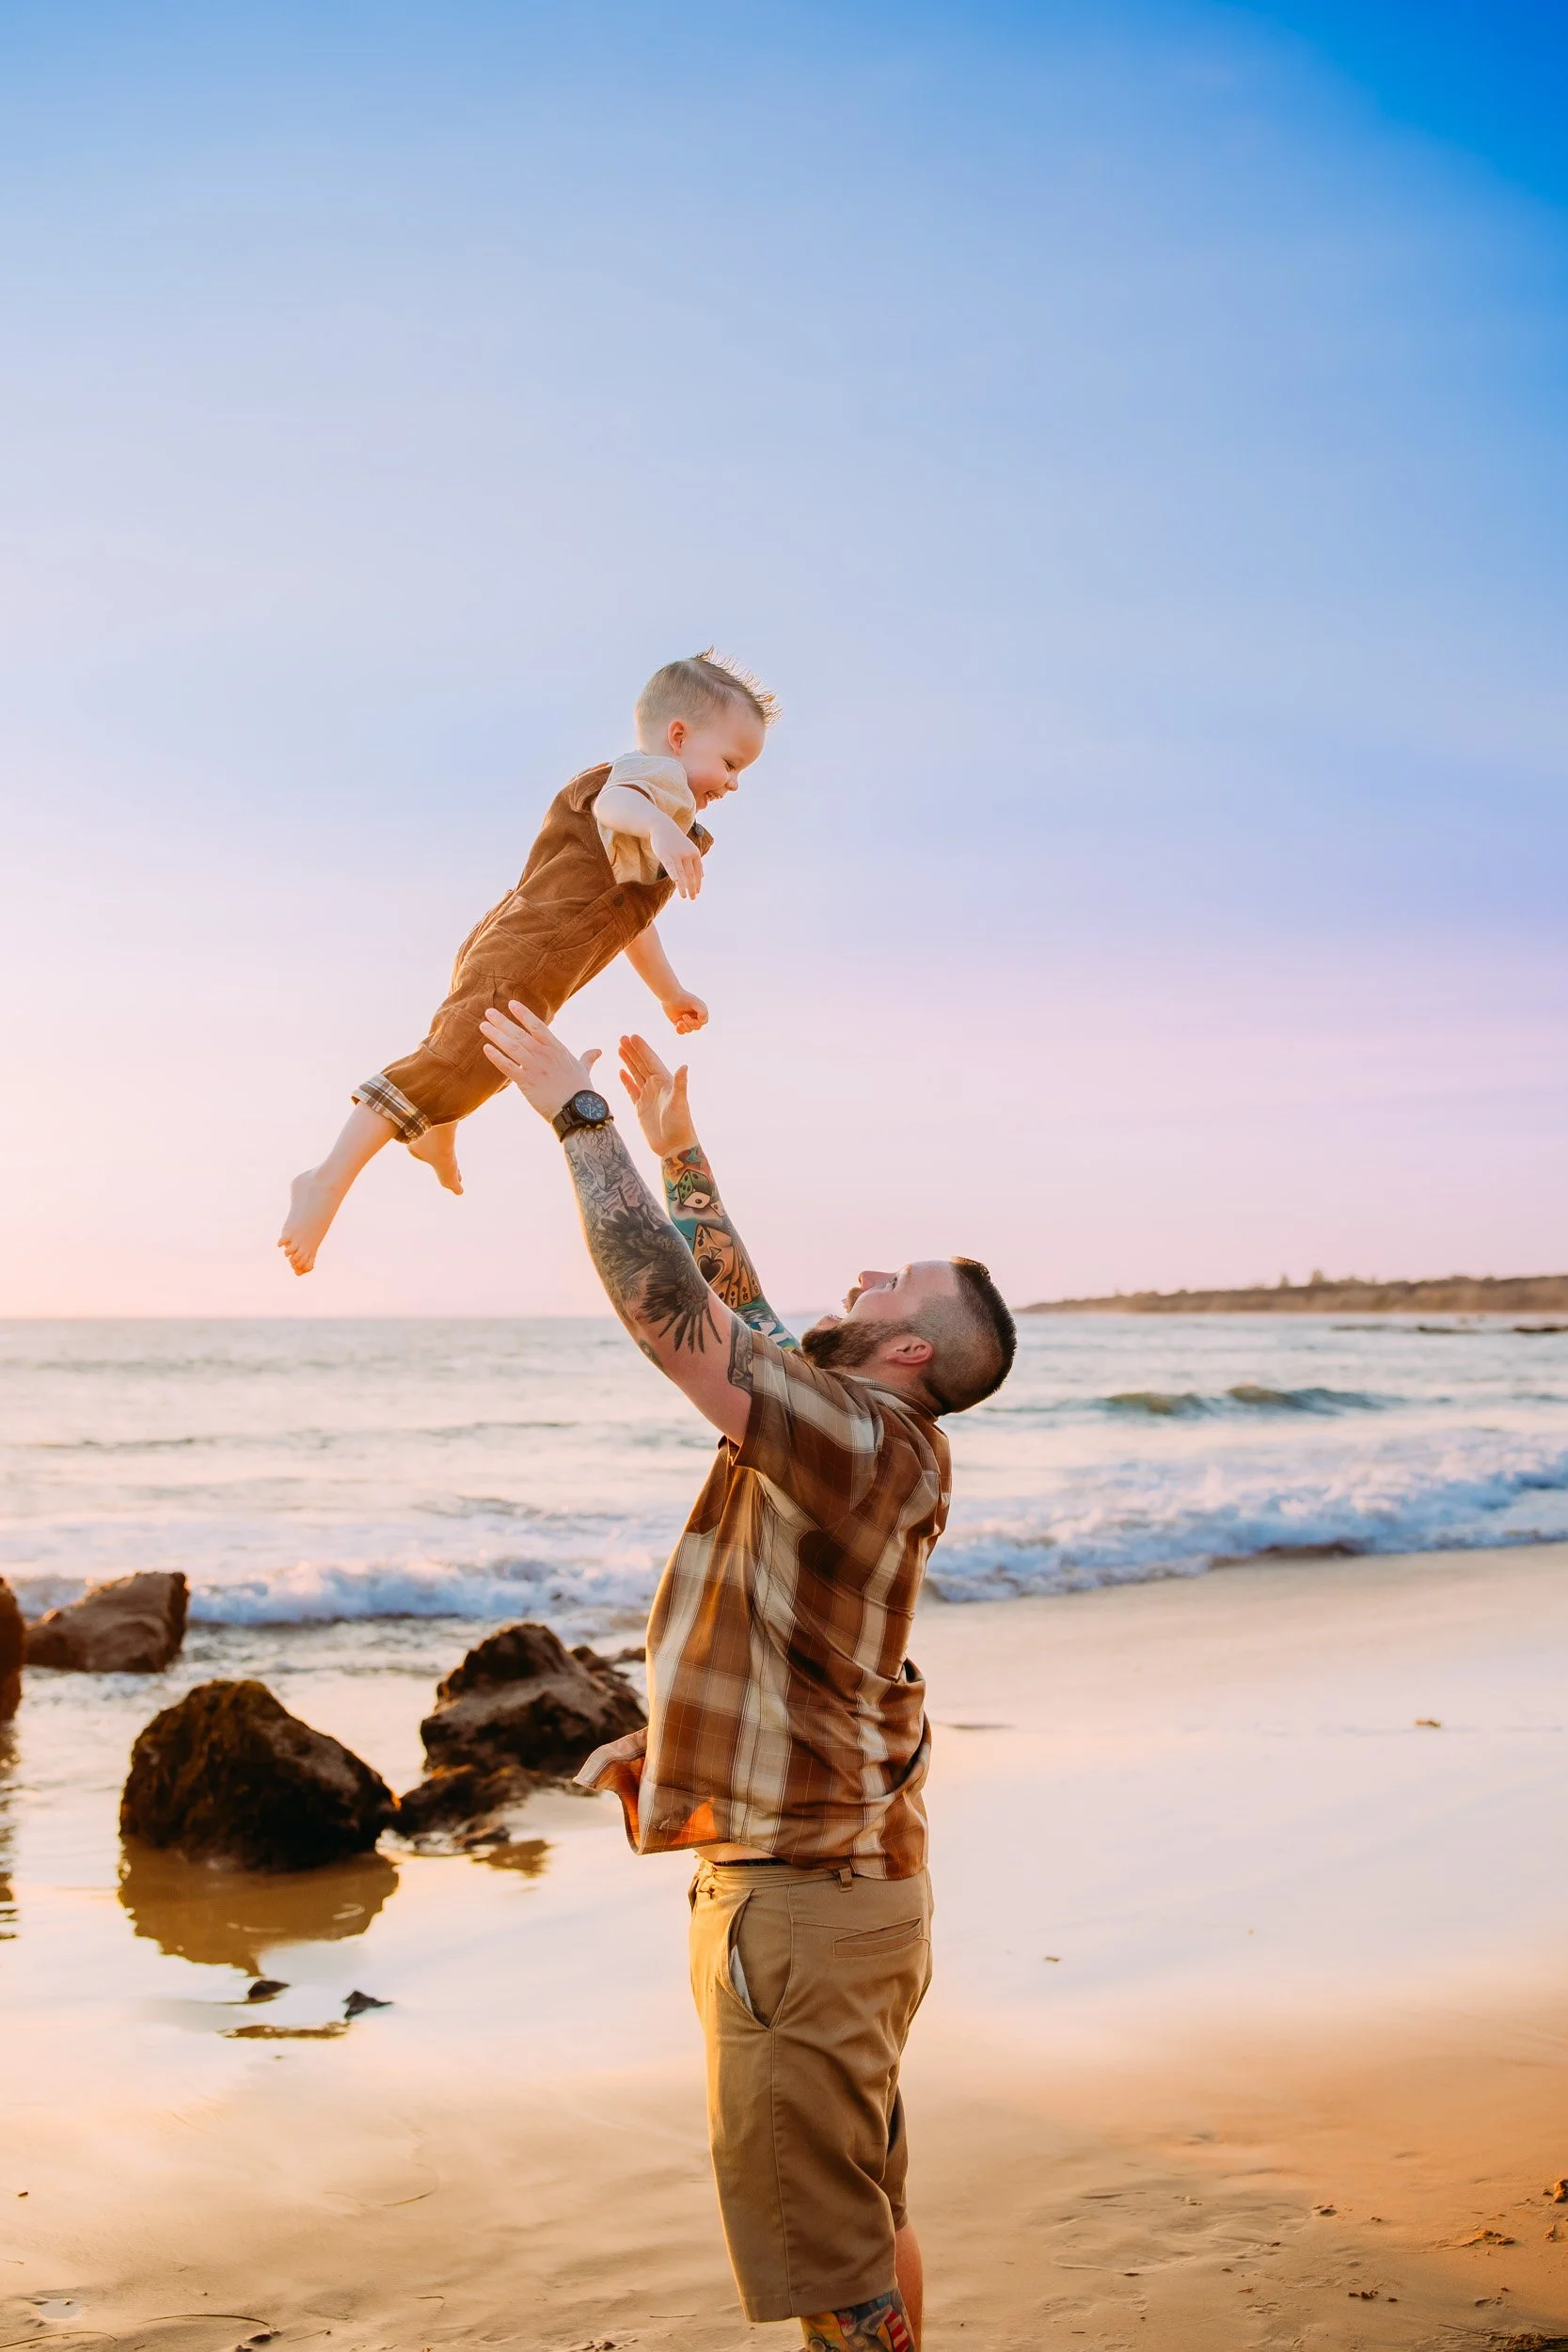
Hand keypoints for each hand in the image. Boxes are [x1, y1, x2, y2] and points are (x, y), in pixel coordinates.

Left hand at [480, 1001, 601, 1120]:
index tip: (511, 1003)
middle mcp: (544, 1055)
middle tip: (489, 1011)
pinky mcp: (527, 1083)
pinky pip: (508, 1067)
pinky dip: (497, 1057)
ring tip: (483, 1026)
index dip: (524, 1014)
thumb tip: (598, 1051)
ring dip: (496, 1035)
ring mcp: (535, 1068)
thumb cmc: (582, 1091)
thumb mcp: (584, 1069)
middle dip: (503, 1022)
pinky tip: (486, 1049)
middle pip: (520, 1034)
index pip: (537, 1026)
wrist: (578, 1110)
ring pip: (511, 1047)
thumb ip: (587, 1057)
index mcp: (557, 1049)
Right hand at [618, 1033, 697, 1156]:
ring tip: (619, 1048)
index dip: (642, 1048)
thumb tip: (684, 1066)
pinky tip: (620, 1071)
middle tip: (622, 1037)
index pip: (651, 1061)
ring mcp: (648, 1096)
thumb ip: (680, 1084)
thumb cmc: (680, 1124)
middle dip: (633, 1051)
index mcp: (666, 1082)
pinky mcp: (640, 1107)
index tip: (633, 1036)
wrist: (673, 1145)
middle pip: (642, 1064)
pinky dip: (626, 1080)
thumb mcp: (679, 1103)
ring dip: (628, 1061)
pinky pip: (631, 1089)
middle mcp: (657, 1086)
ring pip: (636, 1073)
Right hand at [648, 811, 702, 898]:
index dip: (698, 883)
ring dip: (683, 886)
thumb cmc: (676, 841)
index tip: (698, 893)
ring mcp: (676, 854)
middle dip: (692, 887)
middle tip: (693, 898)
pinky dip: (673, 874)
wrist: (662, 827)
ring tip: (684, 897)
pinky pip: (670, 866)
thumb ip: (696, 863)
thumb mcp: (689, 850)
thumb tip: (702, 877)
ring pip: (681, 873)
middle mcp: (687, 854)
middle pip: (691, 874)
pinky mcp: (665, 854)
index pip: (698, 871)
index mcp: (695, 853)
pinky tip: (675, 882)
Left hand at [662, 988, 707, 1034]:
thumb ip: (703, 1011)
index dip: (697, 1021)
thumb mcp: (695, 1003)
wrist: (670, 996)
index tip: (690, 1014)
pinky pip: (682, 1031)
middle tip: (684, 1016)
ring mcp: (686, 1020)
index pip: (703, 1021)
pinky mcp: (679, 1022)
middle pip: (697, 1027)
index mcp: (700, 1010)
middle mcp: (695, 1016)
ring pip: (689, 1030)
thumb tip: (703, 1021)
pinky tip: (677, 1026)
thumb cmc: (683, 998)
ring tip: (679, 1022)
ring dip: (684, 1027)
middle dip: (690, 1023)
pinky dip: (680, 1030)